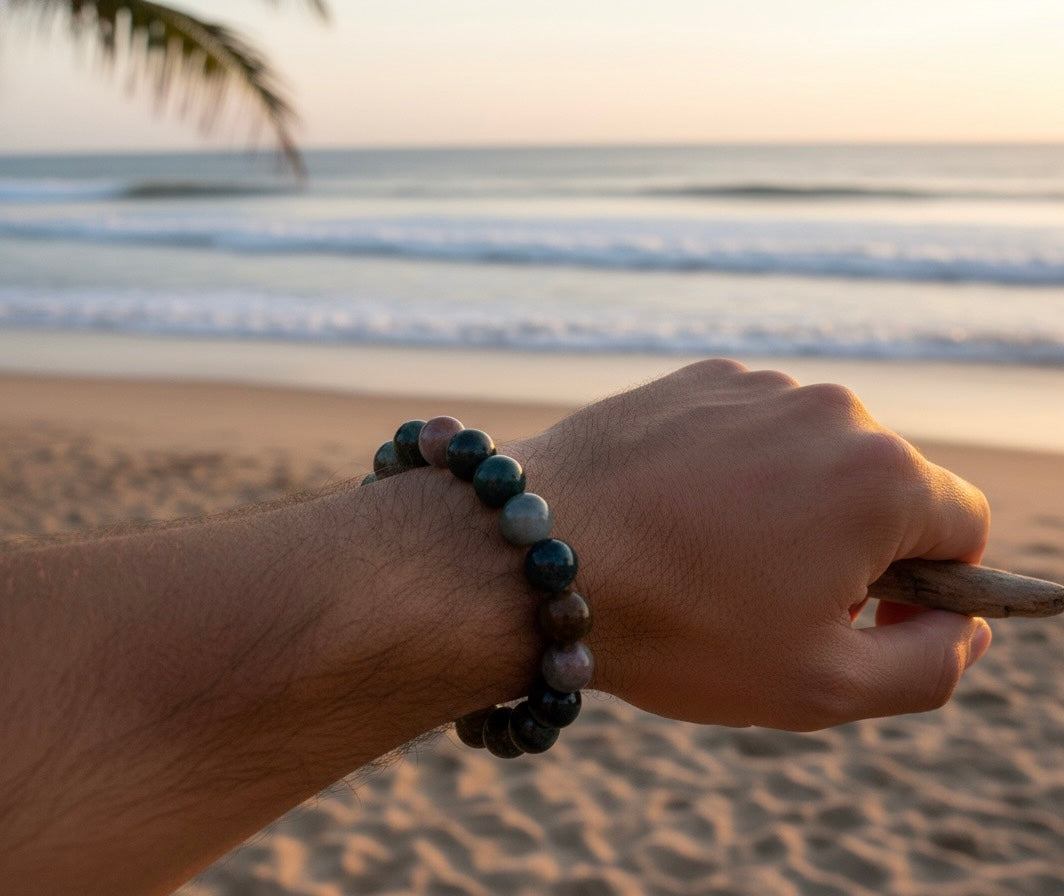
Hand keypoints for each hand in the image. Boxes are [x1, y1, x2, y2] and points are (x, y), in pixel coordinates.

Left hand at [516, 359, 990, 729]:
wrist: (528, 557)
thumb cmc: (678, 627)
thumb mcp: (821, 685)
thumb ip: (929, 665)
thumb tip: (963, 625)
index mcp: (882, 478)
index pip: (963, 528)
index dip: (926, 589)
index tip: (859, 617)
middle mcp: (829, 410)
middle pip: (883, 490)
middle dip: (850, 549)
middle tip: (766, 599)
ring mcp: (755, 385)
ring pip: (810, 459)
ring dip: (786, 509)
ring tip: (707, 559)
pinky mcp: (692, 380)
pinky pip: (745, 433)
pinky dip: (729, 475)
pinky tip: (674, 517)